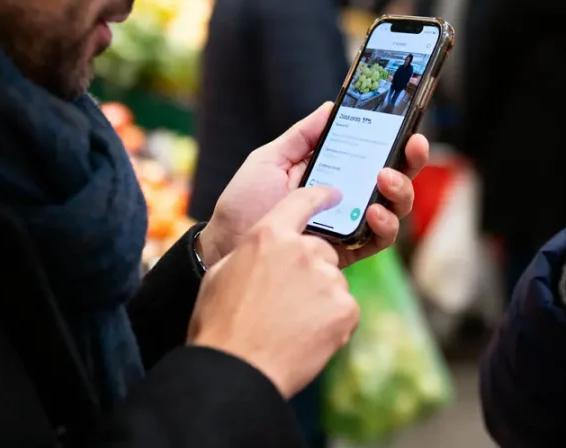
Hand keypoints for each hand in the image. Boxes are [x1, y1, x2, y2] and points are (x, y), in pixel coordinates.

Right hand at [188, 185, 358, 397]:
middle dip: (310, 270)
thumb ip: (251, 252)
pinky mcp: (345, 309)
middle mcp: (303, 250)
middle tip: (286, 300)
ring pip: (332, 282)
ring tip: (291, 324)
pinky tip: (306, 337)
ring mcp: (328, 279)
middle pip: (321, 251)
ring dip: (320, 299)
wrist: (237, 370)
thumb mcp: (221, 274)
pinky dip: (331, 322)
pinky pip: (344, 308)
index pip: (304, 201)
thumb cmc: (220, 324)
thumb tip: (263, 249)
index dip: (321, 196)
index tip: (334, 194)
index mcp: (269, 236)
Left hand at [197, 103, 429, 268]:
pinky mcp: (349, 250)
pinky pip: (381, 239)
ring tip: (386, 179)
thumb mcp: (269, 160)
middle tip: (413, 145)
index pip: (373, 150)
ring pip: (395, 207)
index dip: (395, 136)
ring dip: (400, 190)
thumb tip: (332, 106)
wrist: (226, 248)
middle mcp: (349, 195)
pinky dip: (386, 225)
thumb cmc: (244, 204)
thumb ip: (302, 136)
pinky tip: (375, 213)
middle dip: (411, 159)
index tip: (407, 121)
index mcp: (332, 169)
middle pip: (394, 176)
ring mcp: (351, 222)